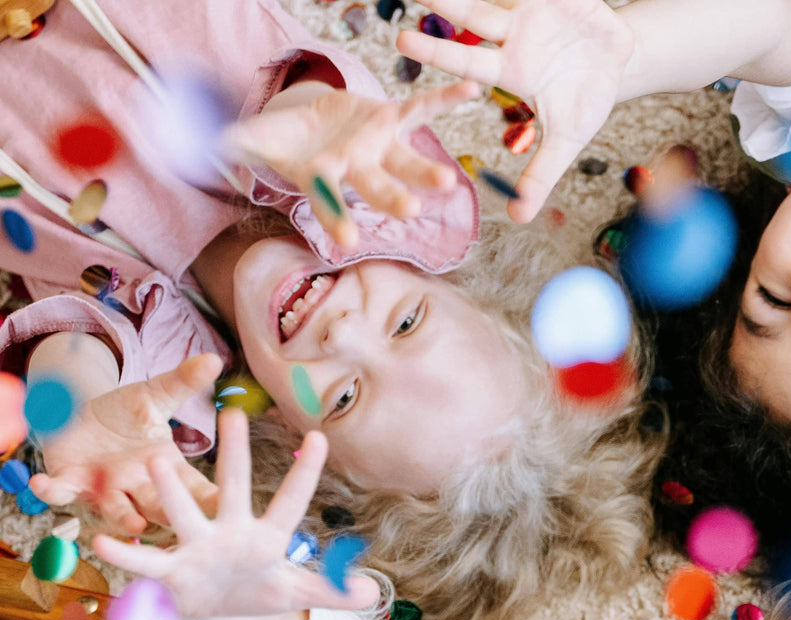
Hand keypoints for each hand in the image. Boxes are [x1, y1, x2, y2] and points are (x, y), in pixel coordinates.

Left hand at [29, 353, 221, 535]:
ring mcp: (105, 489)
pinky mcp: (70, 482)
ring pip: (117, 510)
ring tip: (135, 524)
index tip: (229, 506)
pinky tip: (44, 483)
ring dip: (124, 517)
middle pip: (162, 507)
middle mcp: (139, 486)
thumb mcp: (154, 396)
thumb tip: (214, 359)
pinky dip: (52, 490)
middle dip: (173, 513)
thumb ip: (183, 383)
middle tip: (188, 522)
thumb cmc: (123, 413)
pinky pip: (61, 492)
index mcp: (167, 468)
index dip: (211, 499)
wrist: (79, 416)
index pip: (195, 488)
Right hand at [91, 408, 380, 619]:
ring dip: (170, 490)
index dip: (305, 474)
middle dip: (233, 456)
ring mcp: (195, 546)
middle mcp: (228, 530)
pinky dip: (125, 553)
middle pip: (232, 487)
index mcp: (265, 535)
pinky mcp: (168, 573)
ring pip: (181, 513)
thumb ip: (333, 591)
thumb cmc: (253, 590)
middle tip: (232, 414)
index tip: (321, 438)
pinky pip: (144, 561)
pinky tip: (102, 541)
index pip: (290, 502)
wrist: (210, 611)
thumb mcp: (294, 593)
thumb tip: (376, 594)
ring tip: (157, 458)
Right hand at [223, 82, 480, 245]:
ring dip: (426, 171)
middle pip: (376, 189)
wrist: (312, 125)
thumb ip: (232, 144)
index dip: (337, 218)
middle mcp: (357, 170)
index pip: (330, 204)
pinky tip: (472, 91)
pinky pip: (420, 109)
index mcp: (324, 179)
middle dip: (392, 199)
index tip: (349, 237)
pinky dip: (444, 100)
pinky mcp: (389, 120)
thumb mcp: (254, 139)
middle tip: (412, 212)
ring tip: (449, 180)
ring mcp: (378, 148)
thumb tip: (199, 146)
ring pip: (406, 161)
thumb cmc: (282, 139)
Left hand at [397, 0, 633, 222]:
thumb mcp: (566, 141)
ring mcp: (531, 9)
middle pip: (472, 16)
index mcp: (510, 72)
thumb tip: (518, 218)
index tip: (402, 43)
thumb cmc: (587, 100)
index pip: (467, 63)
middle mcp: (513, 37)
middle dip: (444, 3)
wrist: (620, 62)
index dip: (437, 52)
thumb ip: (540, 176)